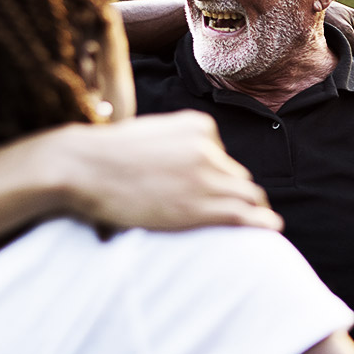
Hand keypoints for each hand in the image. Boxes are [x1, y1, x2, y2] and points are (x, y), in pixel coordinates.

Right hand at [54, 111, 281, 231]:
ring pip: (246, 194)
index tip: (211, 192)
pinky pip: (242, 214)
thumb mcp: (151, 133)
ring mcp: (206, 176)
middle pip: (235, 176)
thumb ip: (176, 144)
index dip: (219, 177)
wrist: (82, 167)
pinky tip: (271, 228)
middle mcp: (208, 147)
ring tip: (264, 223)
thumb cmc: (105, 154)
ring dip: (255, 209)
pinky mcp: (200, 205)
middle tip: (242, 212)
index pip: (223, 156)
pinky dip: (261, 222)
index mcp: (199, 125)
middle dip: (236, 194)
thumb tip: (185, 167)